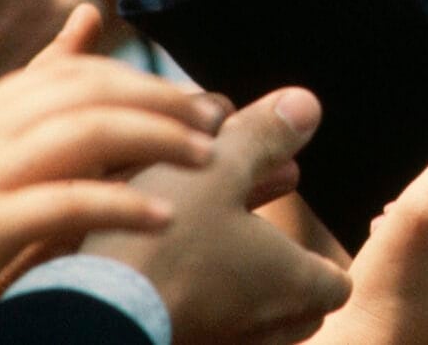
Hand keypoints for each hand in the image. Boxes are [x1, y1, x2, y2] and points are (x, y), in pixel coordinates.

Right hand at [0, 13, 230, 344]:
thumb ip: (34, 88)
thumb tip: (86, 15)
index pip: (77, 72)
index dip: (145, 80)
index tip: (200, 100)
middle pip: (90, 90)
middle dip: (163, 101)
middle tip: (219, 121)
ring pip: (82, 132)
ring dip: (156, 141)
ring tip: (210, 160)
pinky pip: (57, 202)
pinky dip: (116, 204)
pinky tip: (162, 217)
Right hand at [83, 87, 351, 344]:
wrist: (89, 310)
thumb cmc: (164, 239)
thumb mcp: (218, 167)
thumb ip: (264, 137)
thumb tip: (307, 105)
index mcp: (294, 287)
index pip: (338, 284)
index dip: (320, 255)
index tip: (291, 227)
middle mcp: (266, 331)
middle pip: (298, 307)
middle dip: (281, 268)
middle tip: (250, 225)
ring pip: (250, 318)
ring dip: (238, 280)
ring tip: (206, 235)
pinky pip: (210, 326)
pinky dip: (201, 301)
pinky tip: (166, 268)